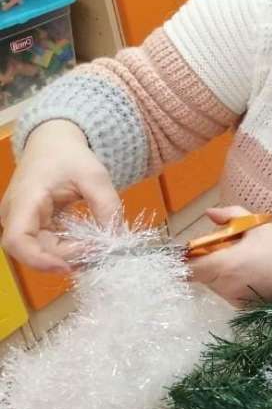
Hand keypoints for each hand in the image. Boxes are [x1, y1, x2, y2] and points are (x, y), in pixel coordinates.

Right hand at [0, 120, 120, 272]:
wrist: (55, 142)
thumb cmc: (69, 156)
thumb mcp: (94, 176)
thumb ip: (107, 206)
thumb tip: (116, 238)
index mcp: (24, 200)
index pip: (17, 240)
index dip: (39, 260)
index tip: (69, 265)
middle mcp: (16, 215)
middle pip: (32, 250)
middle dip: (65, 257)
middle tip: (98, 252)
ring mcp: (23, 221)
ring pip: (41, 250)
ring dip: (68, 254)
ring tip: (96, 248)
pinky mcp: (34, 224)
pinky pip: (48, 244)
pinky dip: (68, 247)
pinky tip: (89, 243)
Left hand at [188, 206, 271, 305]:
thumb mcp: (257, 225)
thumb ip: (230, 215)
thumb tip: (209, 214)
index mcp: (225, 264)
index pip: (188, 267)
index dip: (184, 258)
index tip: (192, 248)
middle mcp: (225, 285)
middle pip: (198, 275)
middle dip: (205, 261)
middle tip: (225, 248)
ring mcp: (233, 298)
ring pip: (211, 283)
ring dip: (217, 271)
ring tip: (241, 260)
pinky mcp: (241, 306)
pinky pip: (225, 291)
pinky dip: (230, 281)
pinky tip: (249, 273)